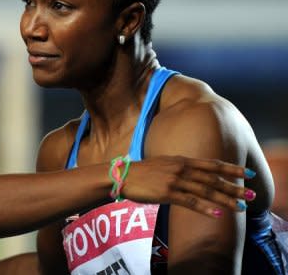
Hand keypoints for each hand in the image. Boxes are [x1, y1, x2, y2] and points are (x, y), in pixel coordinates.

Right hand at [120, 156, 254, 217]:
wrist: (123, 175)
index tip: (246, 172)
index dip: (230, 168)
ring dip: (224, 199)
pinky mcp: (167, 193)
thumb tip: (195, 175)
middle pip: (212, 178)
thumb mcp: (164, 164)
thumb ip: (180, 168)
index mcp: (181, 161)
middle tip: (251, 193)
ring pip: (205, 191)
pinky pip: (189, 201)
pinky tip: (216, 213)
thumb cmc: (143, 172)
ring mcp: (174, 180)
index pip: (211, 164)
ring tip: (240, 206)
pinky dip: (204, 208)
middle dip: (234, 186)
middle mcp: (181, 168)